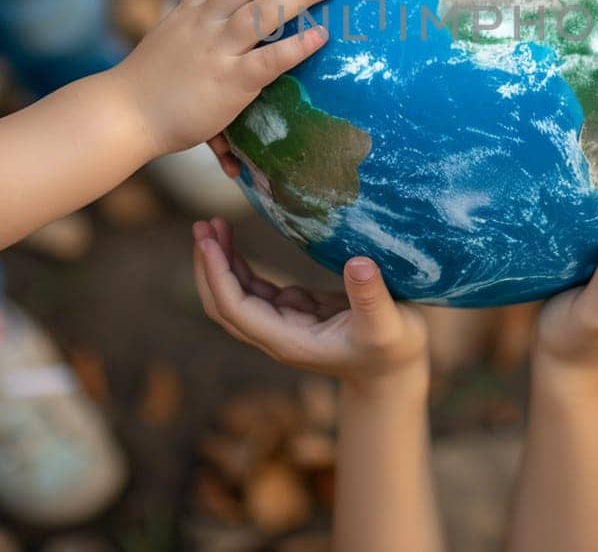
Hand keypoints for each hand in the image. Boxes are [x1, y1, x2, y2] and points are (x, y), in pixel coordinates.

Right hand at [110, 0, 334, 155]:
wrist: (122, 114)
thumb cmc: (146, 83)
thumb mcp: (169, 38)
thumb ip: (192, 23)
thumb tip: (215, 15)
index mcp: (190, 11)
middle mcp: (204, 23)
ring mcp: (217, 50)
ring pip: (262, 12)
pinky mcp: (229, 81)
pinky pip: (270, 58)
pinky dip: (297, 45)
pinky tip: (320, 36)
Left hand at [193, 218, 428, 389]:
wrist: (396, 372)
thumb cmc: (396, 350)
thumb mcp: (390, 324)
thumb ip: (372, 297)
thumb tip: (358, 263)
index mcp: (289, 341)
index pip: (236, 309)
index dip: (219, 276)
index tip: (209, 242)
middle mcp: (277, 334)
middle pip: (223, 305)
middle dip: (208, 267)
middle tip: (201, 226)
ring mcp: (283, 322)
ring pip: (234, 295)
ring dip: (219, 262)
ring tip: (210, 225)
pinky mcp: (293, 309)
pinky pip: (253, 288)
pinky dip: (238, 265)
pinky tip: (230, 239)